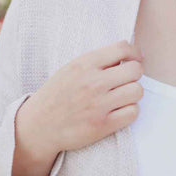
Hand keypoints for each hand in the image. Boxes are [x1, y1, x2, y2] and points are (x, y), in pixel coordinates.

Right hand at [17, 40, 143, 153]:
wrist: (38, 126)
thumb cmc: (59, 93)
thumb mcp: (73, 67)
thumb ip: (99, 60)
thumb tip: (128, 56)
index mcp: (86, 63)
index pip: (123, 48)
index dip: (135, 52)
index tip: (136, 59)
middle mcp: (93, 82)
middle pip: (135, 70)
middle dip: (135, 73)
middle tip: (127, 79)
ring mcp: (98, 105)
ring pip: (137, 91)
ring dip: (133, 93)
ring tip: (123, 95)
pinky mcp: (102, 125)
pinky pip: (133, 112)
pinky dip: (130, 111)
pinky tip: (119, 109)